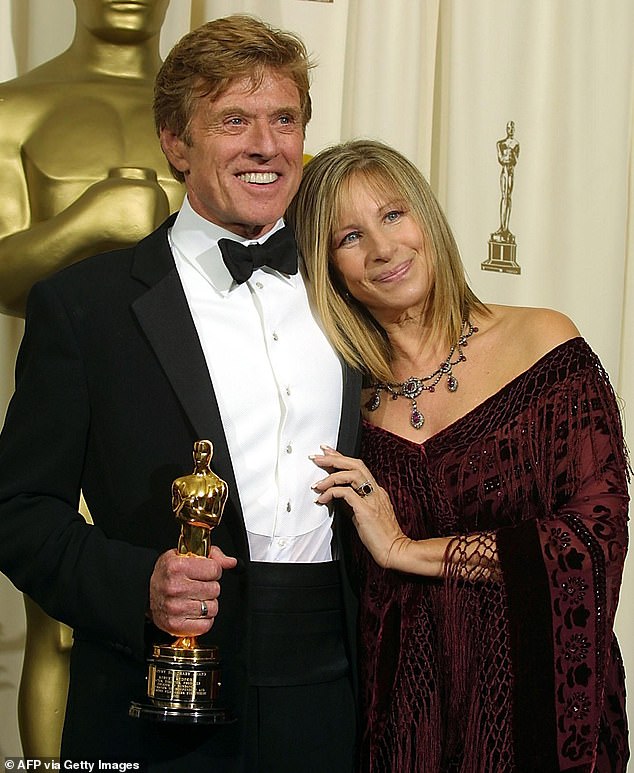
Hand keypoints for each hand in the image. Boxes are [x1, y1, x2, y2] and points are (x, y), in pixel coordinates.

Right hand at [149, 546, 236, 636]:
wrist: (145, 592)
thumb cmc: (166, 573)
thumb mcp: (184, 555)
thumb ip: (212, 556)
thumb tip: (231, 562)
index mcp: (177, 567)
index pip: (215, 569)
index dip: (212, 570)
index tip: (204, 572)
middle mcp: (175, 588)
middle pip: (215, 589)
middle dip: (210, 587)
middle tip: (197, 586)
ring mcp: (175, 608)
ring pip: (213, 607)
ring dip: (207, 604)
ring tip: (194, 598)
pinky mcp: (176, 626)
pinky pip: (206, 625)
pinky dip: (203, 620)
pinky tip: (194, 612)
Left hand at [311, 445, 410, 568]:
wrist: (394, 550)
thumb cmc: (380, 536)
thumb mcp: (363, 514)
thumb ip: (352, 503)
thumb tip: (335, 495)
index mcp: (376, 491)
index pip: (358, 467)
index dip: (341, 457)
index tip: (327, 452)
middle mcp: (376, 491)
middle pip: (355, 464)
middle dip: (334, 458)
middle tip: (317, 457)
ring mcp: (372, 499)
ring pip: (352, 474)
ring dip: (331, 477)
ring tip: (317, 484)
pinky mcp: (366, 510)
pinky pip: (346, 493)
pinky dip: (332, 493)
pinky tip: (323, 499)